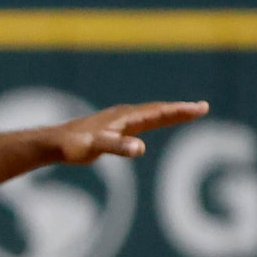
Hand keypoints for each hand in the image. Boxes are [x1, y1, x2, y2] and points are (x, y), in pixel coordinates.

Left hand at [43, 100, 208, 163]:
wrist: (53, 143)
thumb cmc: (73, 145)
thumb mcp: (96, 147)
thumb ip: (117, 147)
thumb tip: (140, 149)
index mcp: (125, 118)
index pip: (158, 112)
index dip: (179, 111)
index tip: (200, 108)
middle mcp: (124, 115)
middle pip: (158, 110)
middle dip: (180, 110)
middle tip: (202, 108)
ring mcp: (119, 121)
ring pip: (150, 114)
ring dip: (169, 113)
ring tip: (187, 112)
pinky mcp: (113, 128)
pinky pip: (140, 121)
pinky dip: (154, 119)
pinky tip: (156, 121)